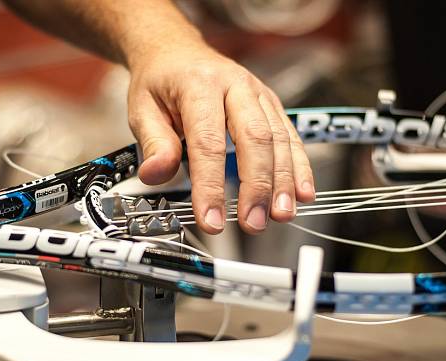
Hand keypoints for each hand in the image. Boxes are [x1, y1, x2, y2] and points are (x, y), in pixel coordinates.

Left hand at [127, 43, 314, 234]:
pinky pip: (291, 137)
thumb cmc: (160, 82)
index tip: (211, 219)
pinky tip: (304, 194)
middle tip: (253, 223)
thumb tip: (156, 175)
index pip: (208, 141)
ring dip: (283, 181)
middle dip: (257, 185)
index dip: (211, 185)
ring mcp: (259, 94)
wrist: (177, 51)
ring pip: (279, 138)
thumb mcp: (142, 108)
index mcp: (199, 84)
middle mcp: (235, 85)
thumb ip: (153, 143)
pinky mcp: (272, 105)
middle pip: (254, 138)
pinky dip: (299, 167)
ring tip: (281, 215)